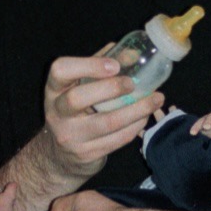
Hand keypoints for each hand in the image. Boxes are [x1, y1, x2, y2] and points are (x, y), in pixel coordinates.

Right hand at [0, 47, 163, 210]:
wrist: (61, 156)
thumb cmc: (75, 113)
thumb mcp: (79, 88)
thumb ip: (100, 67)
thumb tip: (131, 53)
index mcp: (54, 90)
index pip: (60, 71)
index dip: (88, 65)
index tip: (115, 65)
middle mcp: (56, 113)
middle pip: (77, 98)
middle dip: (110, 89)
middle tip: (133, 83)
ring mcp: (70, 137)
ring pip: (106, 123)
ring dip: (136, 110)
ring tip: (156, 99)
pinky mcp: (86, 154)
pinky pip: (116, 140)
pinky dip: (135, 127)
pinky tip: (144, 117)